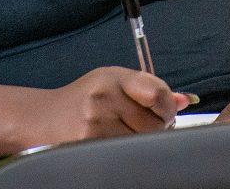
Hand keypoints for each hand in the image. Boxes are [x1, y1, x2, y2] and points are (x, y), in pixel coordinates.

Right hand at [38, 67, 189, 145]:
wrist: (44, 119)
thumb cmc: (83, 99)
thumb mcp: (113, 82)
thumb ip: (148, 89)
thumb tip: (184, 100)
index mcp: (113, 77)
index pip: (156, 92)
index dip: (167, 106)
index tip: (165, 111)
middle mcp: (104, 98)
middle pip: (154, 123)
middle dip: (157, 127)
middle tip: (144, 125)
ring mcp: (96, 125)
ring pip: (142, 141)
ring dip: (142, 141)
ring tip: (126, 133)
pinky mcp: (91, 147)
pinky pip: (126, 153)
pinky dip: (129, 151)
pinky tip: (117, 144)